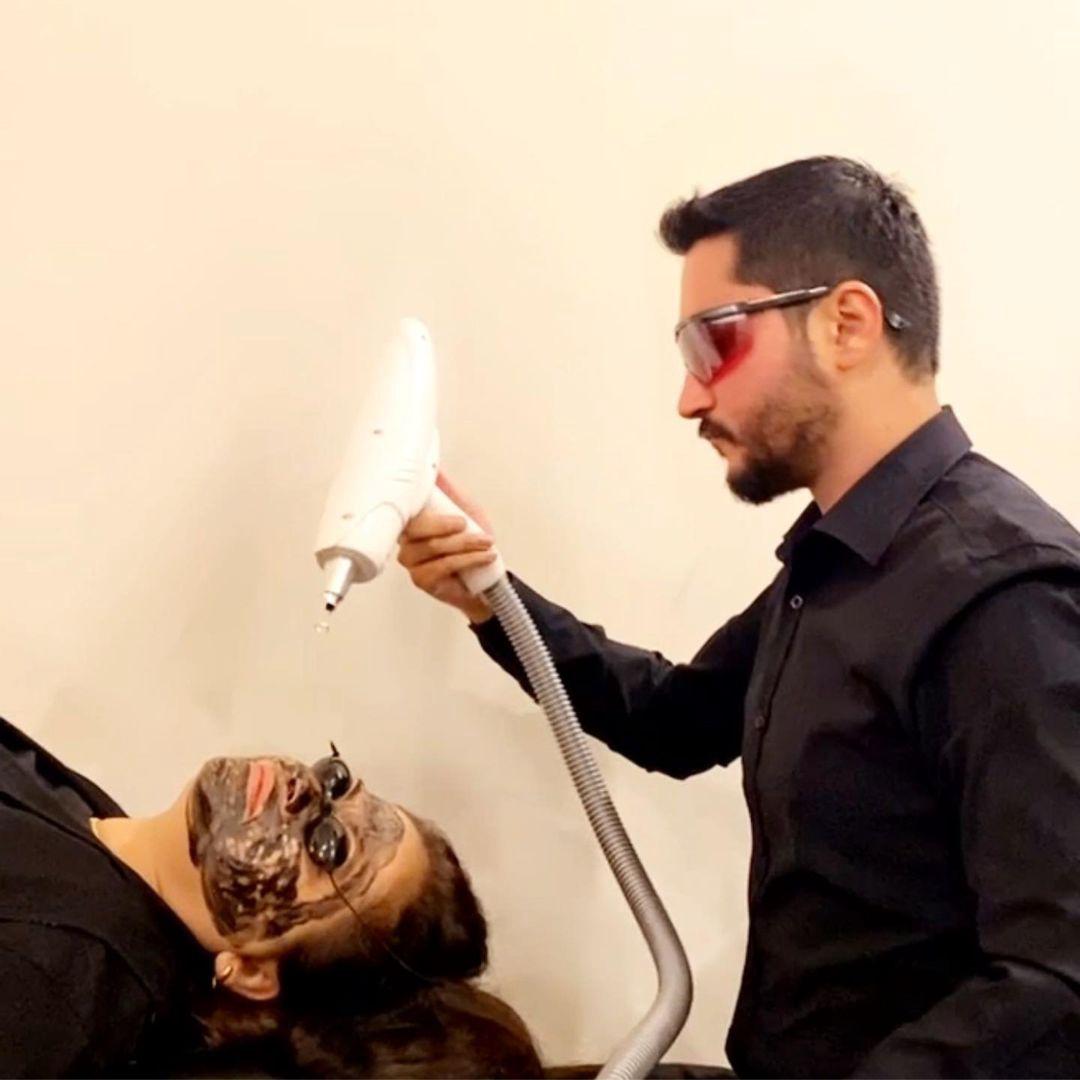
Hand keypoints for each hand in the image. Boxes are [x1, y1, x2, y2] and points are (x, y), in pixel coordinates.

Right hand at [397, 472, 497, 622]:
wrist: (486, 579)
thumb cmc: (473, 545)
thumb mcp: (466, 510)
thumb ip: (450, 491)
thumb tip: (436, 468)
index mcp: (413, 521)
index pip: (404, 507)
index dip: (412, 498)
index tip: (427, 492)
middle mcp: (407, 540)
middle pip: (416, 528)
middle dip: (443, 524)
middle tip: (464, 523)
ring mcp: (412, 562)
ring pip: (432, 547)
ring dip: (464, 543)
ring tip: (486, 542)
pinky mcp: (422, 580)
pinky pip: (442, 566)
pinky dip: (468, 559)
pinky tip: (485, 556)